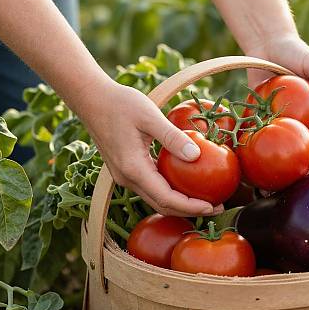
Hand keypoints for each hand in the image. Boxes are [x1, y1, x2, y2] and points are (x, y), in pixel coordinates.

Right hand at [78, 79, 217, 216]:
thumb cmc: (119, 104)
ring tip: (204, 199)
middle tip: (216, 207)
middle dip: (189, 210)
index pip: (166, 198)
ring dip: (179, 203)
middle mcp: (127, 178)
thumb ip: (172, 137)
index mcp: (133, 168)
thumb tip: (196, 155)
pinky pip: (150, 188)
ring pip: (155, 199)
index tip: (212, 206)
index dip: (190, 207)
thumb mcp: (150, 116)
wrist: (92, 99)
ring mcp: (124, 176)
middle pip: (161, 205)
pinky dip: (169, 191)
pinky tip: (184, 184)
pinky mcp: (125, 169)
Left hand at [245, 36, 308, 169]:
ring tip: (277, 180)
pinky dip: (263, 152)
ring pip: (289, 148)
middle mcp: (307, 119)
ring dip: (285, 165)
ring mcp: (287, 122)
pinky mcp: (268, 121)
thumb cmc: (294, 51)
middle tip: (298, 175)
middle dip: (307, 163)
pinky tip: (256, 166)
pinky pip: (267, 138)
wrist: (267, 47)